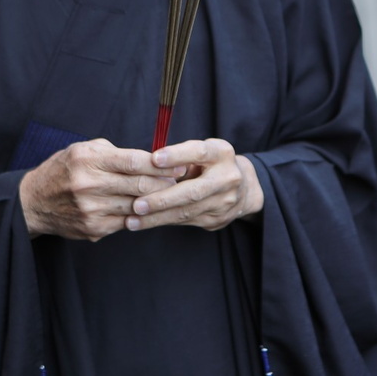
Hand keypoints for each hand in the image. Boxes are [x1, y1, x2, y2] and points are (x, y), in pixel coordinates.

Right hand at [19, 139, 184, 240]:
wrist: (33, 203)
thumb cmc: (64, 170)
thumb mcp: (84, 150)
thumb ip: (115, 153)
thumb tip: (151, 158)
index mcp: (89, 160)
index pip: (134, 162)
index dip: (161, 164)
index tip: (179, 164)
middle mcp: (89, 185)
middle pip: (139, 185)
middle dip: (165, 183)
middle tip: (181, 180)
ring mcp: (92, 210)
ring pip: (137, 206)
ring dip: (156, 201)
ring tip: (170, 194)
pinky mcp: (94, 229)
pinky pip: (126, 222)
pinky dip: (139, 215)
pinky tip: (148, 209)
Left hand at [127, 138, 264, 231]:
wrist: (244, 188)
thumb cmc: (211, 164)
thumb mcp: (202, 152)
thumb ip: (181, 156)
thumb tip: (148, 163)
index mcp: (222, 153)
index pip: (199, 152)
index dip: (176, 156)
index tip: (153, 159)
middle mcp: (228, 177)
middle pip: (193, 191)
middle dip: (162, 199)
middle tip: (137, 205)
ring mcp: (224, 202)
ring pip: (187, 212)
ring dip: (157, 217)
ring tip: (132, 219)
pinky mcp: (217, 219)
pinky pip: (186, 221)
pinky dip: (163, 221)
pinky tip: (143, 223)